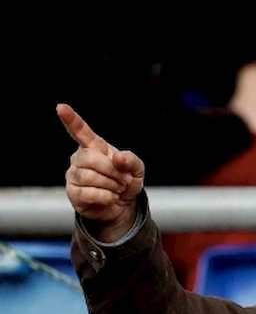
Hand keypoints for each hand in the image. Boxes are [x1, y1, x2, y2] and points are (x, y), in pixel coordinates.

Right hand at [57, 104, 144, 241]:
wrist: (123, 206)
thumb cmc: (126, 182)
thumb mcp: (136, 169)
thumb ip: (131, 160)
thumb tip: (117, 159)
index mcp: (94, 147)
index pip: (81, 131)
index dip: (71, 120)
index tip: (61, 107)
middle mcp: (80, 158)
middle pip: (91, 159)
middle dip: (112, 171)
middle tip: (123, 180)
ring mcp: (74, 175)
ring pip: (89, 176)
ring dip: (111, 185)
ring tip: (117, 189)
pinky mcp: (73, 193)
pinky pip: (89, 193)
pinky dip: (106, 197)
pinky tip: (110, 197)